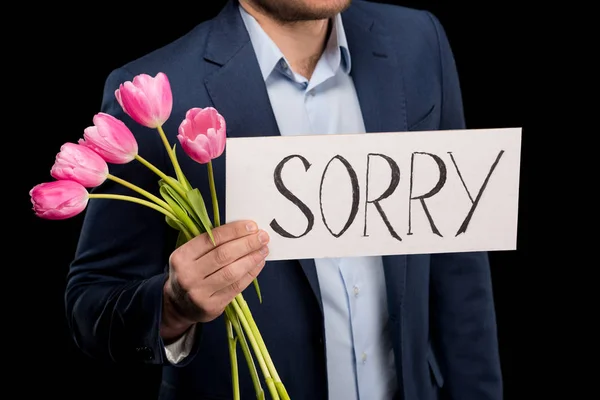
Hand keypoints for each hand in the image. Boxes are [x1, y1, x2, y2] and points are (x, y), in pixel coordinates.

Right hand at [160, 220, 268, 339]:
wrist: (179, 305)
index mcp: (182, 257)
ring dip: (252, 259)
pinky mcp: (212, 306)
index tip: (252, 226)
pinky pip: (236, 287)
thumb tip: (244, 231)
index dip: (234, 231)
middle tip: (263, 237)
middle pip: (224, 255)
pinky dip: (250, 274)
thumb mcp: (190, 255)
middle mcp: (188, 275)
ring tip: (263, 250)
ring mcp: (199, 292)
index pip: (212, 239)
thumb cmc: (190, 273)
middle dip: (247, 244)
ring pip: (232, 272)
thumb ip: (211, 243)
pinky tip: (258, 264)